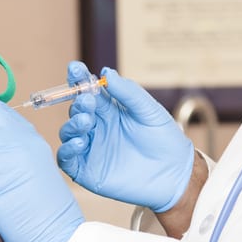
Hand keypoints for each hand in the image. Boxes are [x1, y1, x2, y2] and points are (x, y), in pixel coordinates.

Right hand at [56, 62, 193, 211]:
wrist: (175, 173)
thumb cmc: (164, 140)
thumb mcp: (148, 110)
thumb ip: (128, 92)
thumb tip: (106, 72)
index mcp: (109, 110)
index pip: (88, 90)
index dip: (79, 78)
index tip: (75, 68)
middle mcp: (97, 127)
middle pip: (76, 110)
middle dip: (78, 102)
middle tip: (88, 101)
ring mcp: (91, 148)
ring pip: (68, 132)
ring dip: (72, 124)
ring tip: (86, 121)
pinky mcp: (87, 170)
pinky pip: (66, 158)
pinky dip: (67, 149)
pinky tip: (81, 142)